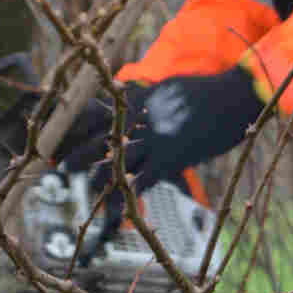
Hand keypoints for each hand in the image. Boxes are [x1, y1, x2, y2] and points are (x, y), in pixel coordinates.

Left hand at [52, 67, 264, 262]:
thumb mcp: (166, 87)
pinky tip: (122, 205)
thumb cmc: (203, 91)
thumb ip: (145, 95)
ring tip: (88, 188)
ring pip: (118, 163)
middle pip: (100, 140)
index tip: (62, 135)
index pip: (98, 113)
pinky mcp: (172, 158)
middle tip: (60, 167)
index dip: (77, 127)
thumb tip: (129, 95)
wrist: (232, 97)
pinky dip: (132, 194)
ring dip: (101, 179)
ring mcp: (154, 140)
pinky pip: (145, 180)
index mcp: (137, 100)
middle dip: (78, 154)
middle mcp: (140, 120)